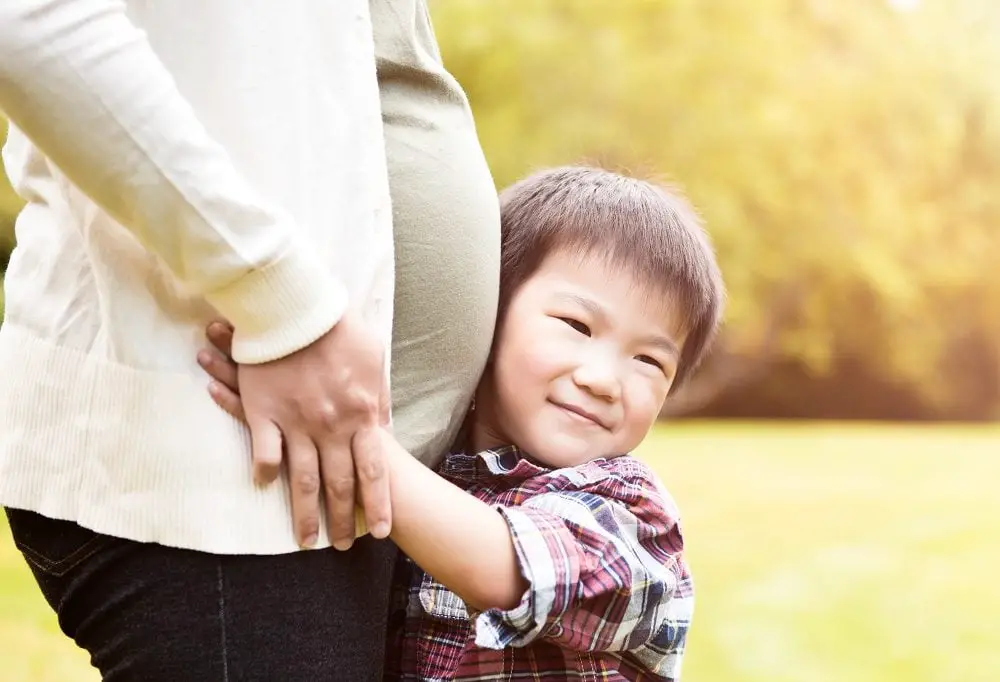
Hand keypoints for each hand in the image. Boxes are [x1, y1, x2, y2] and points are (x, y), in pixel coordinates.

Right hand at [198, 314, 390, 550]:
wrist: (298, 307)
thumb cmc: (340, 328)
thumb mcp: (373, 361)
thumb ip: (377, 399)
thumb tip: (382, 427)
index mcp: (362, 414)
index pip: (375, 471)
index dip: (380, 504)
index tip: (383, 531)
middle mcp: (331, 426)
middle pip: (340, 485)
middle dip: (344, 520)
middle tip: (342, 547)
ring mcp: (297, 422)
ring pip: (303, 481)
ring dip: (305, 515)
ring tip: (306, 541)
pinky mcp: (265, 413)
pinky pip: (265, 454)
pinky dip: (266, 474)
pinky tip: (266, 489)